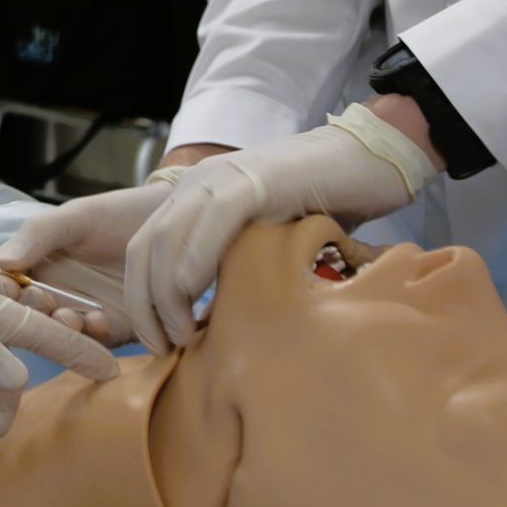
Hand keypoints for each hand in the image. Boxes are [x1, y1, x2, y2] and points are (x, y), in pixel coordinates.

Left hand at [0, 106, 436, 352]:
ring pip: (167, 235)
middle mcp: (198, 187)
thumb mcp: (263, 245)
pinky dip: (196, 256)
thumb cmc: (323, 209)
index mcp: (194, 202)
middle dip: (142, 304)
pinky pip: (212, 218)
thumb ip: (231, 271)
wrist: (369, 160)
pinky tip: (196, 291)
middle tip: (162, 347)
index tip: (152, 345)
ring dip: (165, 291)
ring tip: (181, 333)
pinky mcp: (256, 179)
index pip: (142, 253)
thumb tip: (215, 328)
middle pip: (143, 248)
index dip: (137, 301)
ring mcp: (223, 178)